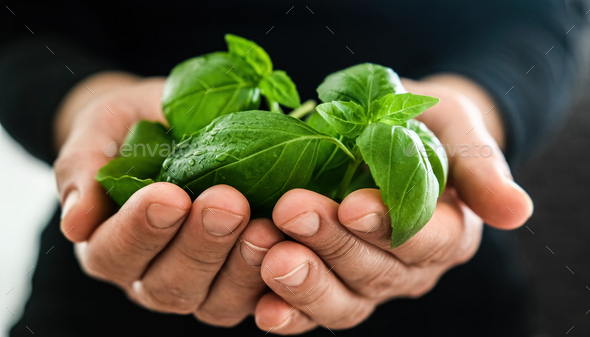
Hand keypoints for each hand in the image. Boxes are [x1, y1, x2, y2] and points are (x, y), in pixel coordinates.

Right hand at [55, 72, 282, 324]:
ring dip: (241, 266)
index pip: (115, 252)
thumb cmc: (137, 126)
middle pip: (169, 284)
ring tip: (264, 226)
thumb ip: (83, 168)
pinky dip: (276, 278)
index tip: (169, 195)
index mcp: (111, 244)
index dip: (140, 230)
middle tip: (227, 202)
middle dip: (200, 244)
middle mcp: (151, 276)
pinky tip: (293, 246)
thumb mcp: (104, 129)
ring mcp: (201, 285)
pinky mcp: (241, 282)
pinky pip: (259, 298)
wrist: (178, 127)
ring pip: (215, 300)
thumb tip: (75, 224)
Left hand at [253, 76, 533, 333]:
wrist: (390, 134)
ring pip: (344, 301)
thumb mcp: (457, 130)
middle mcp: (411, 269)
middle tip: (291, 211)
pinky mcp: (331, 283)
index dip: (392, 227)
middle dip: (333, 243)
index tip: (355, 204)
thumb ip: (480, 168)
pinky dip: (288, 312)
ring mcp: (369, 281)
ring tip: (269, 255)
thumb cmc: (426, 127)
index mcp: (449, 234)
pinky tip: (263, 308)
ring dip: (306, 283)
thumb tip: (518, 212)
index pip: (426, 241)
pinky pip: (311, 310)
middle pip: (376, 271)